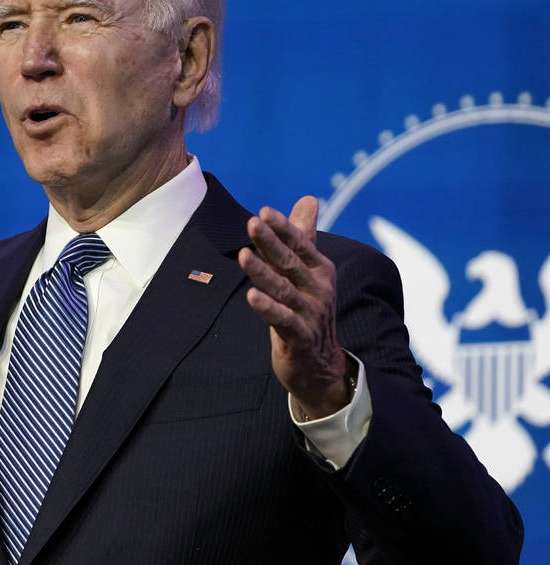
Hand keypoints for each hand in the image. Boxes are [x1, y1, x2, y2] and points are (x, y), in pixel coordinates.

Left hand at [238, 196, 349, 418]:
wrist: (320, 365)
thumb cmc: (307, 311)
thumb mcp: (307, 272)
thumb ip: (303, 237)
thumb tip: (308, 199)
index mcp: (320, 270)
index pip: (300, 244)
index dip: (283, 228)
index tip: (264, 211)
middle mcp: (318, 289)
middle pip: (290, 262)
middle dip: (271, 242)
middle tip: (251, 222)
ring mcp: (311, 314)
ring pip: (283, 289)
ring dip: (263, 272)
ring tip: (243, 255)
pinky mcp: (300, 337)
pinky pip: (283, 320)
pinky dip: (268, 308)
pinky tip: (252, 296)